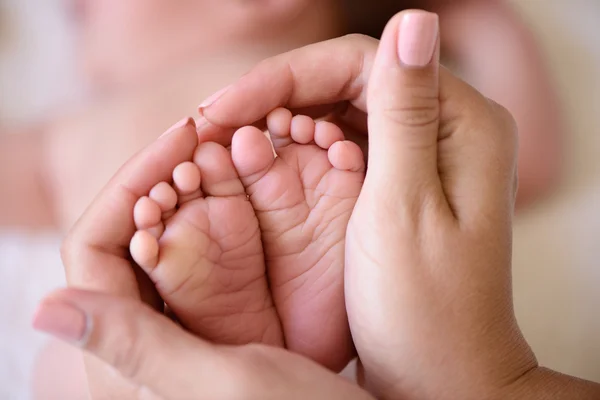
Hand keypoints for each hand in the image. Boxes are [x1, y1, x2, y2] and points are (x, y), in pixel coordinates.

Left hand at [43, 122, 372, 398]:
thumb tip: (41, 309)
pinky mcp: (237, 311)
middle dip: (173, 174)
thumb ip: (132, 344)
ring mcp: (199, 316)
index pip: (96, 246)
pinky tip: (272, 177)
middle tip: (215, 132)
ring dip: (212, 182)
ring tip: (248, 143)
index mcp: (130, 352)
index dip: (130, 182)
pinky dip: (245, 204)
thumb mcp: (211, 383)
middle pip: (140, 230)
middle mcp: (158, 326)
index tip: (180, 139)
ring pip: (185, 229)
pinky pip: (226, 244)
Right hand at [194, 10, 537, 399]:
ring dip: (280, 123)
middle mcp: (448, 129)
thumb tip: (414, 18)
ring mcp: (423, 156)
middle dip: (275, 99)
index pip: (361, 63)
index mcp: (463, 123)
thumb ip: (404, 112)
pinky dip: (298, 153)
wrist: (444, 379)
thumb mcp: (405, 207)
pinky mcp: (401, 183)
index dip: (285, 77)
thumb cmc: (428, 310)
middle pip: (347, 83)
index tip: (223, 108)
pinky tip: (260, 163)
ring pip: (339, 112)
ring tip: (223, 144)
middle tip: (211, 125)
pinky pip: (342, 147)